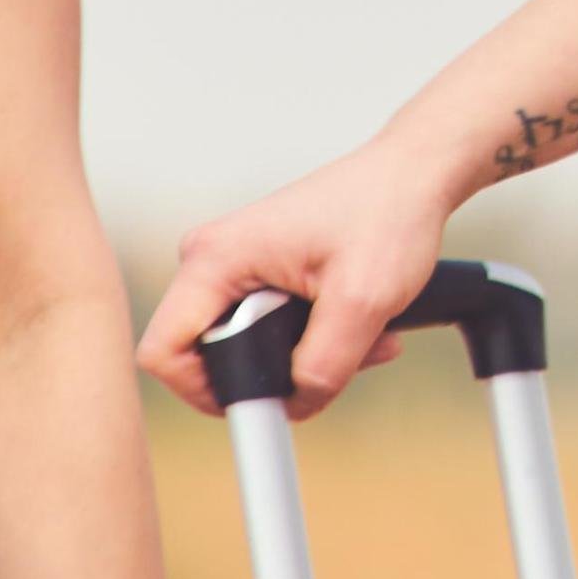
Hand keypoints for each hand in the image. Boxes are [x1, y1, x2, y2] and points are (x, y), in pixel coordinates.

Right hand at [138, 140, 457, 418]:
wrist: (414, 173)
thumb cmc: (389, 213)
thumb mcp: (362, 302)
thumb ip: (322, 366)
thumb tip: (296, 405)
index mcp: (215, 257)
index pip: (163, 352)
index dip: (205, 393)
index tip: (263, 405)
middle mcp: (212, 258)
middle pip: (209, 355)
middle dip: (273, 375)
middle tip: (338, 364)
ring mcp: (234, 263)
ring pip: (247, 344)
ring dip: (305, 358)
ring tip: (365, 340)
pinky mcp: (260, 269)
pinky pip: (267, 326)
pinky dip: (314, 337)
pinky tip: (361, 326)